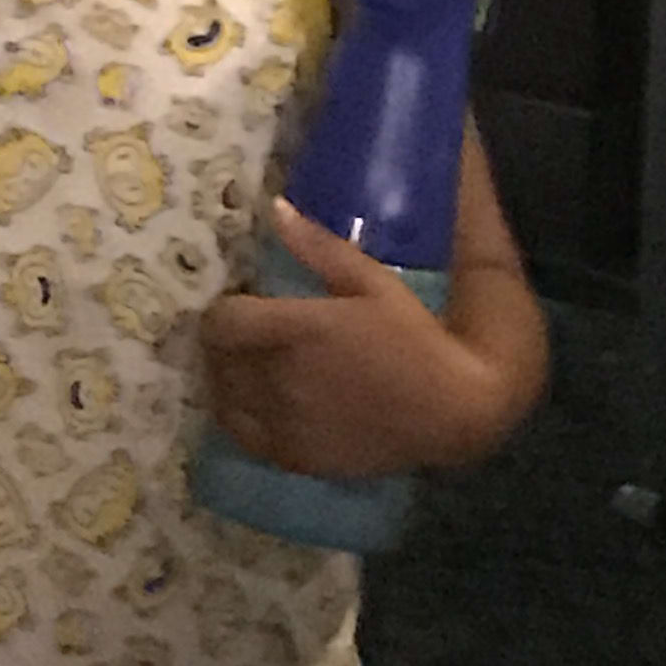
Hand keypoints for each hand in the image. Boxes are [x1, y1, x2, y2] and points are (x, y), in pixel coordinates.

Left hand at [199, 205, 525, 480]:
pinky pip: (239, 433)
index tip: (245, 304)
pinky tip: (262, 402)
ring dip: (227, 377)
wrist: (450, 412)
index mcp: (296, 329)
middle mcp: (279, 377)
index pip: (220, 321)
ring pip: (220, 396)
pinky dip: (240, 414)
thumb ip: (317, 246)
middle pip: (215, 358)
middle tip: (249, 334)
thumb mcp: (370, 281)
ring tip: (252, 366)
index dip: (224, 309)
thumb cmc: (413, 339)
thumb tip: (276, 208)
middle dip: (225, 341)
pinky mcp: (292, 457)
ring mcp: (283, 422)